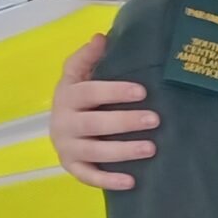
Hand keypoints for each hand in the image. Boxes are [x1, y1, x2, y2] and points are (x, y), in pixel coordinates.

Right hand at [50, 33, 157, 190]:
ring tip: (151, 148)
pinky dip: (108, 180)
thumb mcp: (79, 75)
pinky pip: (88, 177)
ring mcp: (67, 147)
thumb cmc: (81, 98)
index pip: (88, 92)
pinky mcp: (72, 167)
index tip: (142, 91)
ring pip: (94, 152)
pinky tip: (132, 181)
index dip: (113, 91)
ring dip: (122, 151)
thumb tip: (101, 36)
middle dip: (124, 121)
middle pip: (93, 124)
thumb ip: (89, 57)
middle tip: (155, 119)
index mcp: (67, 96)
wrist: (62, 127)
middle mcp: (63, 123)